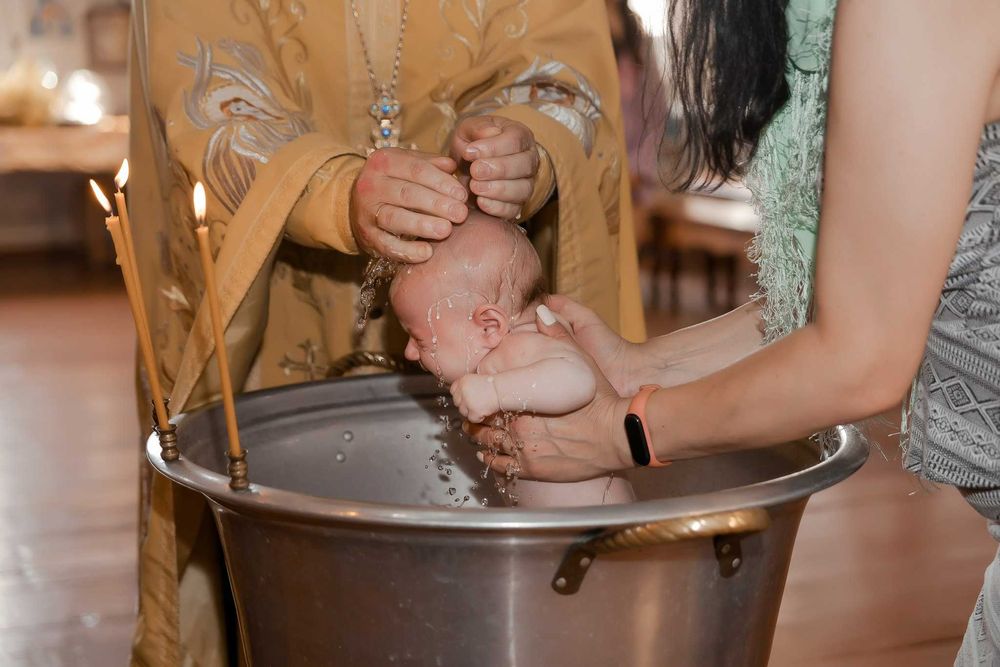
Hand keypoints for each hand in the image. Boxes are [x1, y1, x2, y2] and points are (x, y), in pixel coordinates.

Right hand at [350, 148, 468, 261]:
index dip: (441, 182)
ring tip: (446, 230)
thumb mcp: (407, 165)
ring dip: (422, 225)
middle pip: (407, 194)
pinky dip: (407, 251)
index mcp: (384, 162)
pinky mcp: (367, 236)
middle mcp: (371, 185)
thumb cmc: (393, 182)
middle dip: (436, 204)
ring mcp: (366, 212)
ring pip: (395, 218)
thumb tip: (452, 166)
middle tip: (460, 213)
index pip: (417, 169)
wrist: (356, 204)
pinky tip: (427, 253)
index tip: (462, 195)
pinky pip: (387, 245)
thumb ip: (430, 164)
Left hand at [450, 374, 500, 423]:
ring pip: (463, 412)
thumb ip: (467, 385)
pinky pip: (472, 418)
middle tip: (477, 403)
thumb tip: (460, 395)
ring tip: (482, 405)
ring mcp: (467, 401)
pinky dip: (478, 417)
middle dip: (465, 404)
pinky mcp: (473, 411)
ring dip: (471, 411)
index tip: (467, 397)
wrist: (503, 390)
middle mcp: (462, 390)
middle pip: (457, 402)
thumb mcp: (477, 379)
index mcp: (462, 380)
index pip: (453, 390)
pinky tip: (485, 410)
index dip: (460, 395)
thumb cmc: (494, 385)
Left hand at [451, 115, 539, 219]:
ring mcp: (526, 184)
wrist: (467, 166)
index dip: (493, 147)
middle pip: (524, 165)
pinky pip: (513, 209)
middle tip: (475, 171)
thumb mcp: (468, 129)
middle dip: (498, 169)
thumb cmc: (471, 143)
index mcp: (520, 136)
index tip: (469, 152)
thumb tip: (490, 133)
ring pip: (523, 189)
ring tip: (475, 187)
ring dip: (498, 189)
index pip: (515, 140)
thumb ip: (477, 128)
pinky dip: (497, 207)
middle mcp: (529, 160)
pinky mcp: (516, 205)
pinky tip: (480, 202)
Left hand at [465, 306, 633, 480]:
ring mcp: (525, 450)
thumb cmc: (600, 399)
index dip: (477, 394)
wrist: (619, 434)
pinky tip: (488, 453)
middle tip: (474, 413)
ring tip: (478, 431)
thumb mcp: (579, 360)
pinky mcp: (533, 470)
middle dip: (476, 416)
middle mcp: (518, 426)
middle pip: (482, 421)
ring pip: (487, 443)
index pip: (485, 396)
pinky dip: (491, 458)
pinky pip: (501, 466)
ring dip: (480, 436)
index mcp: (522, 398)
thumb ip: (558, 336)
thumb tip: (542, 312)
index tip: (475, 392)